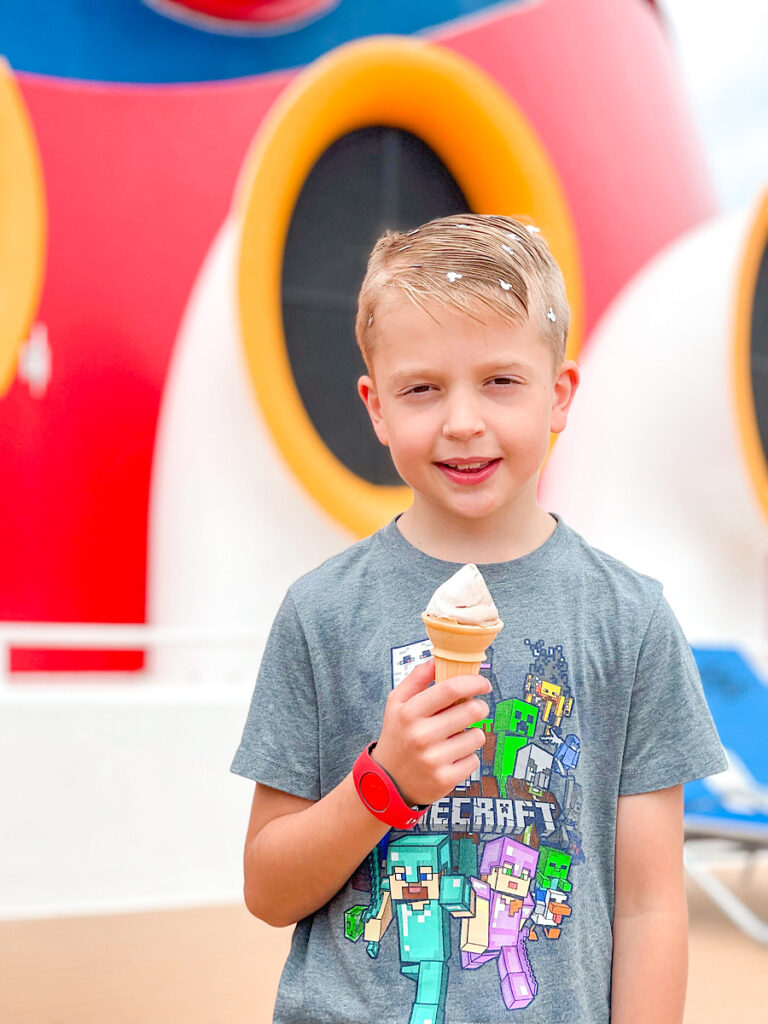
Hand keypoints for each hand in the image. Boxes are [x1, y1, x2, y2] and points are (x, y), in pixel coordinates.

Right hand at [372, 658, 490, 806]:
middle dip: (479, 707)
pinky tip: (451, 757)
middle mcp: (421, 735)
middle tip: (474, 710)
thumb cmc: (397, 735)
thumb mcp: (396, 703)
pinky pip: (474, 760)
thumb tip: (437, 659)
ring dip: (472, 734)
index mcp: (410, 712)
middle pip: (471, 711)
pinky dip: (467, 757)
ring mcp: (433, 759)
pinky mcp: (445, 779)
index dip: (473, 682)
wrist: (388, 781)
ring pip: (477, 736)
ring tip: (455, 737)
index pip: (450, 689)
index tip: (483, 683)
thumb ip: (416, 679)